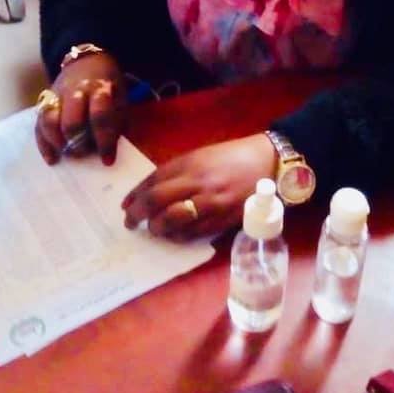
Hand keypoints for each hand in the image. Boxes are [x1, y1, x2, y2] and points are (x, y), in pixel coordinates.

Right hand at [35, 52, 125, 165]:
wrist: (89, 61)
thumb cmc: (109, 86)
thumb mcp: (121, 99)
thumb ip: (117, 123)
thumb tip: (110, 151)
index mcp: (99, 89)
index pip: (100, 116)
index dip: (104, 140)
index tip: (107, 160)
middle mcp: (76, 90)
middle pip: (71, 121)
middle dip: (77, 144)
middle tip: (84, 155)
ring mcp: (57, 94)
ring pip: (49, 121)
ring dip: (58, 143)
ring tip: (68, 155)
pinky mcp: (44, 100)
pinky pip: (38, 124)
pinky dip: (44, 144)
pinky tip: (52, 158)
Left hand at [122, 134, 277, 240]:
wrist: (268, 162)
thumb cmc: (233, 157)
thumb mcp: (201, 156)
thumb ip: (177, 171)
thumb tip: (152, 190)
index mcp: (189, 163)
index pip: (152, 181)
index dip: (134, 195)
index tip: (125, 205)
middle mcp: (196, 182)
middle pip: (156, 201)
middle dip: (137, 214)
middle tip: (130, 222)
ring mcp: (210, 202)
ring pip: (172, 220)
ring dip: (157, 228)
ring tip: (153, 229)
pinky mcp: (222, 218)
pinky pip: (193, 233)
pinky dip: (177, 236)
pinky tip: (173, 235)